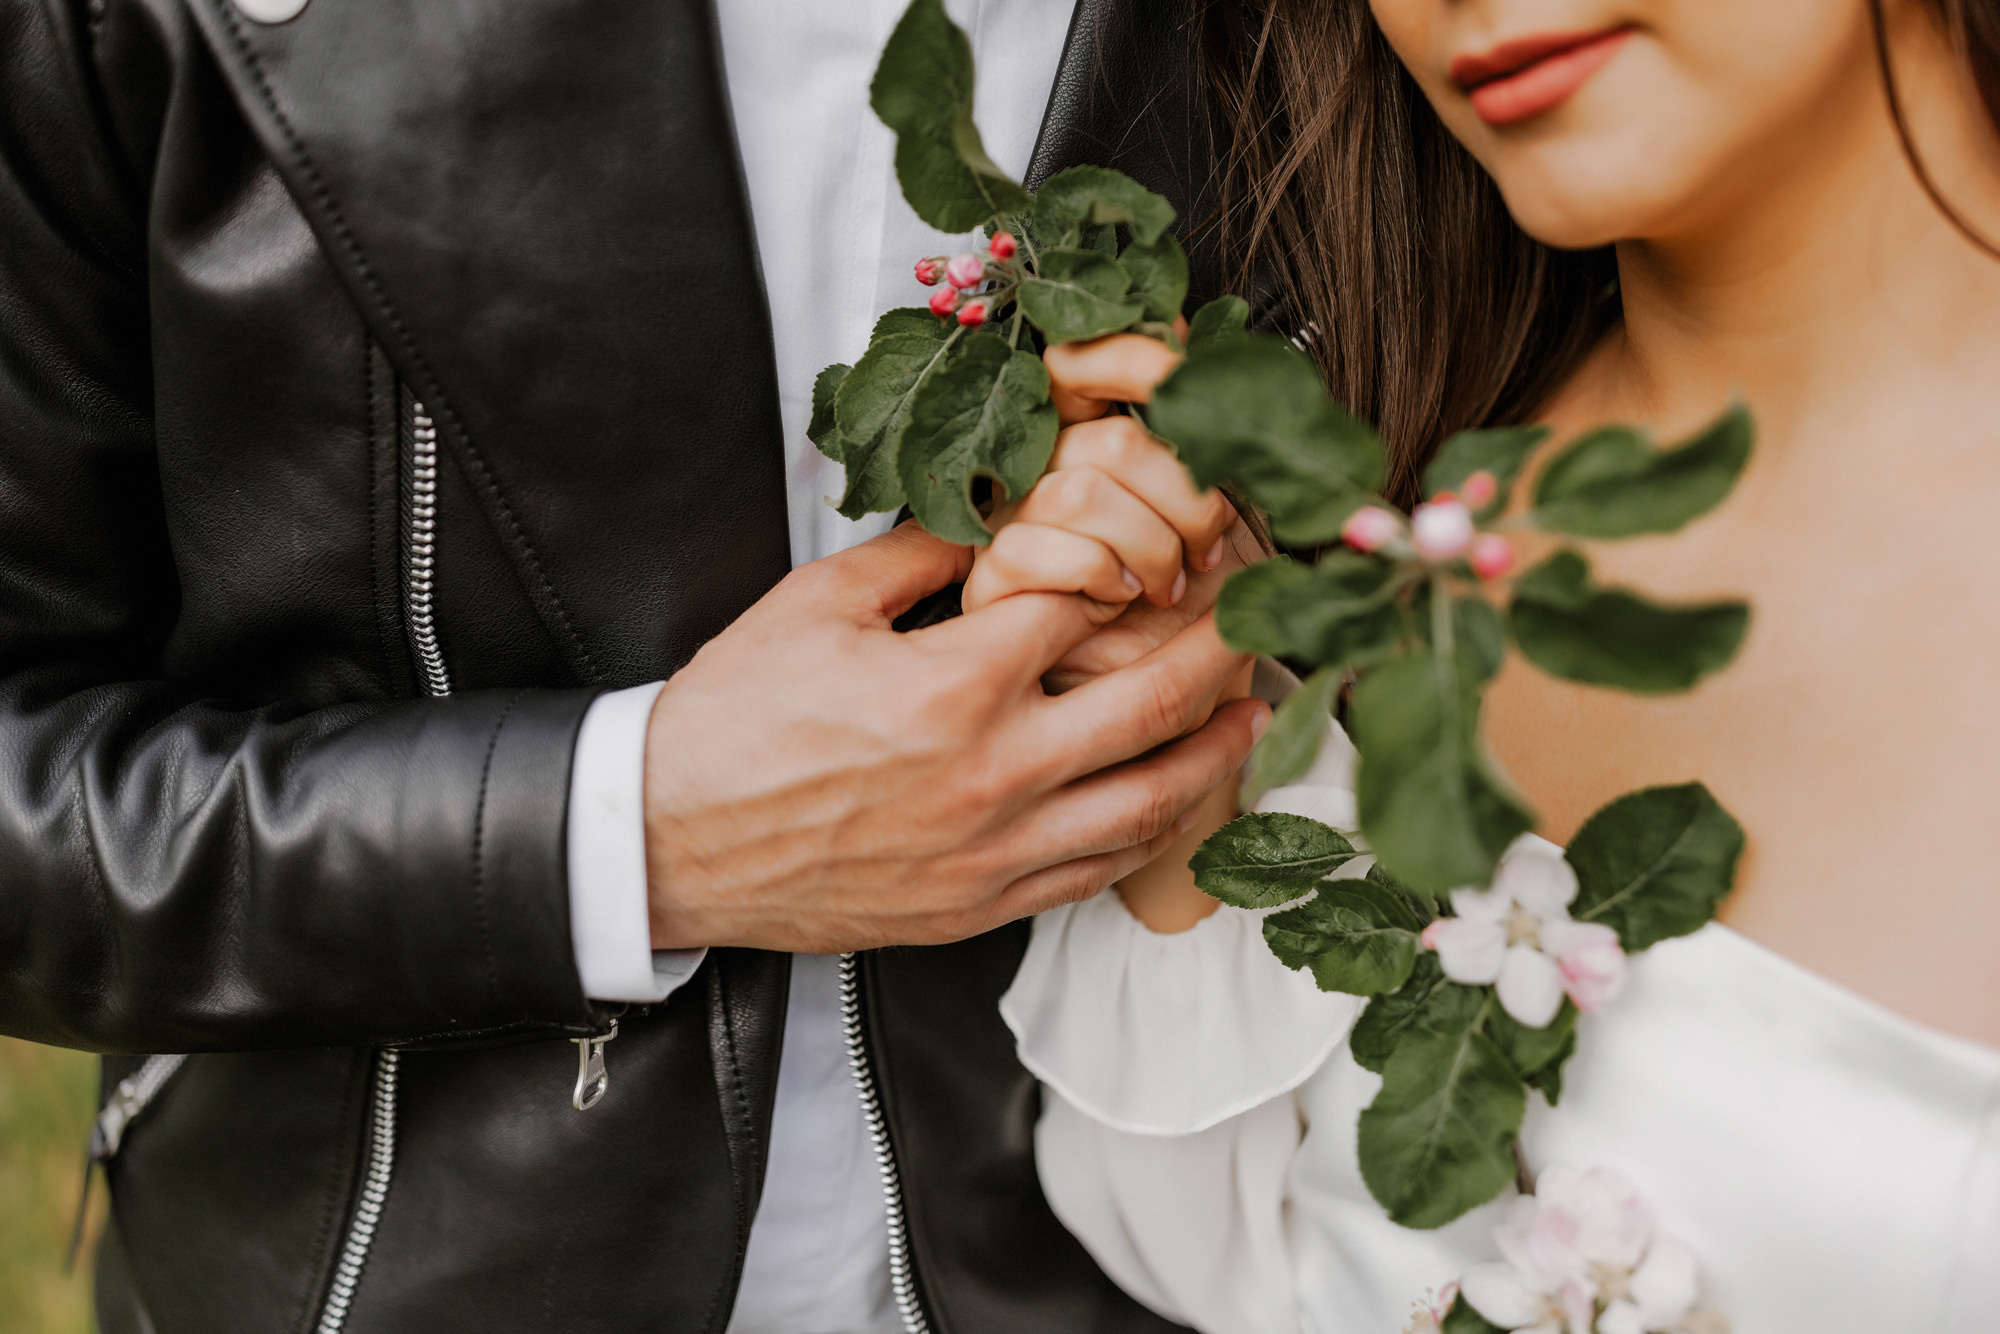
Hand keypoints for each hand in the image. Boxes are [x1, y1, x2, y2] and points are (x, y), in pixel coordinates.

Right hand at [642, 521, 1265, 952]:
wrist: (668, 843)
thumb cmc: (732, 720)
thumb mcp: (818, 604)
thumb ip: (922, 555)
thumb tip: (1000, 518)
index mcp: (954, 684)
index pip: (1089, 607)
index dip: (1140, 567)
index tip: (1176, 547)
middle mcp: (993, 773)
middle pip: (1154, 704)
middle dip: (1222, 656)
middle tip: (1261, 624)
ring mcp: (992, 852)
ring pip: (1147, 806)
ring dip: (1213, 757)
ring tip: (1248, 719)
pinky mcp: (978, 907)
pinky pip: (1094, 875)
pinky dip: (1148, 835)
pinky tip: (1170, 803)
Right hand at [968, 327, 1267, 691]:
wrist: (1178, 689)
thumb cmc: (1195, 599)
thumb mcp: (1219, 505)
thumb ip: (1199, 428)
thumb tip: (1195, 352)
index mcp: (1086, 431)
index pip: (1088, 361)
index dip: (1139, 360)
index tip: (1187, 376)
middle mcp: (1041, 468)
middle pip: (1113, 440)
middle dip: (1186, 499)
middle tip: (1208, 546)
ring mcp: (1008, 522)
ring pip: (1080, 493)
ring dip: (1152, 548)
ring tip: (1172, 586)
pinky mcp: (987, 582)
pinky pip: (1031, 550)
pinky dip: (1095, 576)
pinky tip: (1118, 602)